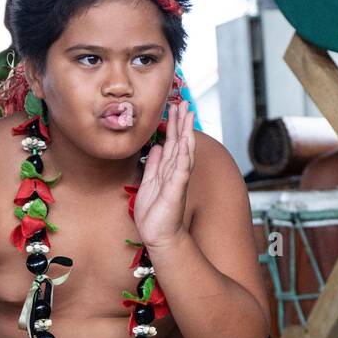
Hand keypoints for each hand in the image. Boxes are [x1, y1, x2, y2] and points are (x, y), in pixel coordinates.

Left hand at [132, 101, 194, 249]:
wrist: (159, 235)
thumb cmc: (155, 213)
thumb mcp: (150, 182)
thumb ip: (154, 164)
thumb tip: (157, 147)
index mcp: (167, 169)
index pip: (172, 142)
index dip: (173, 124)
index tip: (174, 107)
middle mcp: (175, 171)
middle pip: (179, 142)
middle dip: (181, 122)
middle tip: (183, 102)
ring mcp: (177, 180)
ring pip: (183, 151)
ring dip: (186, 132)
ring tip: (188, 114)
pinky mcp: (176, 190)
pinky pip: (182, 169)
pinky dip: (184, 154)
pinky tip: (187, 141)